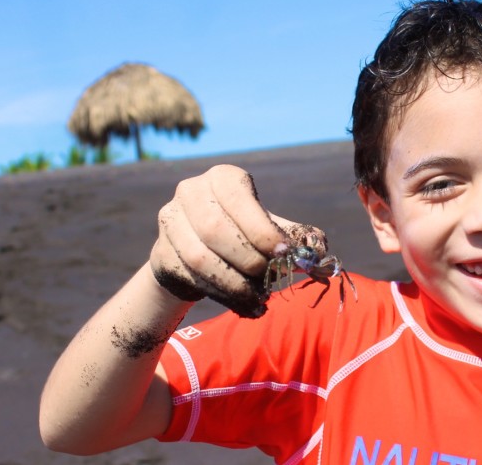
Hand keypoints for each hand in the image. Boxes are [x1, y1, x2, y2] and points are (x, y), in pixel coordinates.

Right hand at [149, 164, 326, 317]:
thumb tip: (320, 252)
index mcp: (222, 178)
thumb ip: (296, 237)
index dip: (261, 230)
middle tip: (271, 280)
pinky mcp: (161, 252)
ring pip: (200, 257)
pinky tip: (242, 304)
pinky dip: (221, 295)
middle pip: (216, 229)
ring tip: (258, 298)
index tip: (283, 254)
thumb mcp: (268, 230)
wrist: (195, 255)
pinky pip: (191, 278)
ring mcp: (170, 221)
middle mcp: (190, 192)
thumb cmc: (241, 235)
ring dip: (234, 283)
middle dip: (249, 259)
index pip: (239, 199)